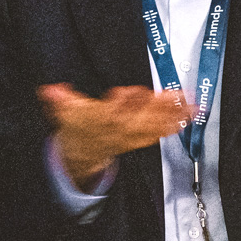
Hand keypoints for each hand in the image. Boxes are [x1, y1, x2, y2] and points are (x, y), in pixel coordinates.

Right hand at [38, 84, 186, 188]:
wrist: (83, 150)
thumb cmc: (80, 124)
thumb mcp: (65, 110)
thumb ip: (59, 99)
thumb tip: (49, 91)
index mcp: (103, 117)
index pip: (114, 109)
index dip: (124, 100)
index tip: (132, 92)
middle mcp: (121, 127)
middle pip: (142, 116)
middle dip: (160, 106)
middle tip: (176, 95)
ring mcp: (132, 134)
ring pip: (155, 124)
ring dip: (174, 115)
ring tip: (191, 106)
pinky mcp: (141, 138)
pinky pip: (160, 133)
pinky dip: (175, 126)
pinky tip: (188, 118)